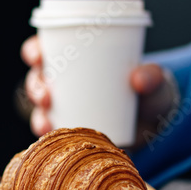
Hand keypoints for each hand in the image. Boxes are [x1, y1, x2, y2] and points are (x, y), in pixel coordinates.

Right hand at [20, 35, 177, 145]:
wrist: (156, 125)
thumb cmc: (150, 92)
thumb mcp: (155, 81)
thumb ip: (152, 76)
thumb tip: (138, 79)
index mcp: (78, 59)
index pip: (47, 49)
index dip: (34, 51)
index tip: (37, 56)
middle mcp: (66, 83)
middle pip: (38, 80)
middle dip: (35, 87)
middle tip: (46, 96)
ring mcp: (66, 109)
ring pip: (41, 109)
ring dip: (37, 114)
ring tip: (46, 122)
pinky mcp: (72, 131)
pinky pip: (54, 134)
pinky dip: (49, 137)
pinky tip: (49, 140)